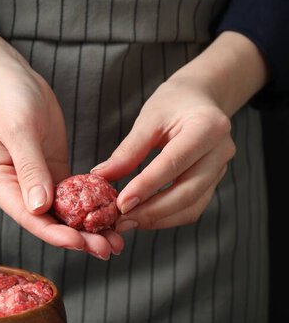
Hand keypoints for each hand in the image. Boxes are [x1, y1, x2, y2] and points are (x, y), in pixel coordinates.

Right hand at [0, 19, 123, 258]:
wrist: (11, 77)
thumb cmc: (8, 97)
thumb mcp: (19, 129)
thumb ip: (30, 168)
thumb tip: (40, 208)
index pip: (28, 215)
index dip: (55, 233)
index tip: (81, 242)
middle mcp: (16, 187)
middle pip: (47, 221)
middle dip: (78, 237)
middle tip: (108, 249)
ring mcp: (35, 182)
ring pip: (62, 213)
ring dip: (87, 228)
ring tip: (115, 241)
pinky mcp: (52, 172)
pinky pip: (72, 196)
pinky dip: (89, 207)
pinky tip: (110, 216)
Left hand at [93, 77, 234, 230]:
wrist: (201, 99)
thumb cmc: (173, 103)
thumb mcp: (149, 119)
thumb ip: (128, 150)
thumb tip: (100, 177)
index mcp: (208, 127)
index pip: (174, 163)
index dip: (146, 186)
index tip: (121, 204)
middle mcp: (221, 151)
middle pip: (187, 192)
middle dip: (151, 211)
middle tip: (120, 221)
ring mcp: (221, 170)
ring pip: (191, 207)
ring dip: (158, 220)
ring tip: (127, 222)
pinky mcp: (214, 184)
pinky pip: (192, 209)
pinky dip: (166, 218)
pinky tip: (142, 217)